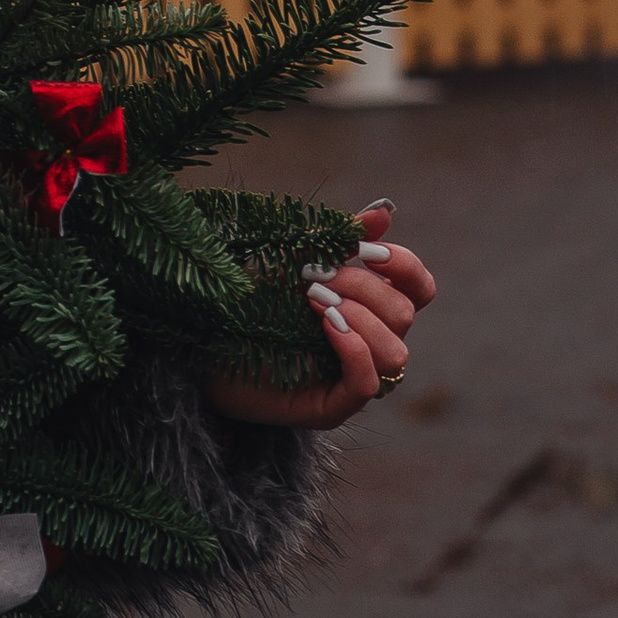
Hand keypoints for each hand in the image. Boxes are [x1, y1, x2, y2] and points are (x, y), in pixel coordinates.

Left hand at [206, 202, 437, 429]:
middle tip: (315, 276)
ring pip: (395, 354)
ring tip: (315, 301)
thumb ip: (343, 238)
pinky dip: (354, 351)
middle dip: (362, 287)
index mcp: (369, 306)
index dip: (405, 268)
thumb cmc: (250, 292)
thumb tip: (385, 210)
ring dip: (359, 318)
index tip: (368, 251)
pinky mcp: (329, 407)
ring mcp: (352, 378)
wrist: (198, 333)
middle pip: (403, 315)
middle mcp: (370, 343)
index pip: (419, 290)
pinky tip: (327, 326)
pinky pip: (367, 385)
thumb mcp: (297, 255)